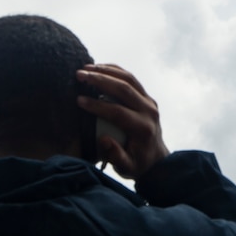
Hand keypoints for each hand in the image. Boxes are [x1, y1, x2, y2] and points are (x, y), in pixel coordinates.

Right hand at [76, 64, 169, 179]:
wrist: (156, 159)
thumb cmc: (137, 164)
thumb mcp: (126, 168)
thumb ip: (115, 156)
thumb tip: (103, 140)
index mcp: (143, 128)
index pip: (118, 112)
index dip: (98, 105)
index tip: (79, 100)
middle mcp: (149, 111)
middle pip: (124, 89)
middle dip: (100, 79)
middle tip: (79, 75)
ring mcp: (150, 101)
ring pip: (129, 79)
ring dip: (106, 71)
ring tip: (86, 68)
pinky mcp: (147, 97)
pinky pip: (131, 79)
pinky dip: (115, 71)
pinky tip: (99, 67)